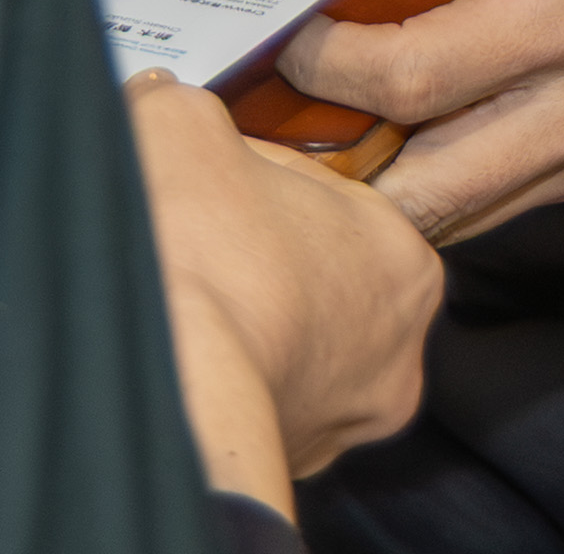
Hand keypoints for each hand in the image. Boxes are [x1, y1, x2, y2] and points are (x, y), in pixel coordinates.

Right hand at [128, 73, 442, 505]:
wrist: (166, 384)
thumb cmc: (198, 251)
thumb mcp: (183, 122)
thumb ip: (184, 101)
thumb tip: (159, 98)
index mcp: (403, 254)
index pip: (322, 191)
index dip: (253, 173)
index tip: (209, 174)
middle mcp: (398, 348)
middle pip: (311, 273)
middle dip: (253, 252)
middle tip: (191, 233)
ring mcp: (347, 420)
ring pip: (288, 343)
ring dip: (242, 321)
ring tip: (177, 295)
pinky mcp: (291, 465)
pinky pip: (257, 400)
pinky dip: (224, 376)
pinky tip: (179, 349)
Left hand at [269, 0, 563, 245]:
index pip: (411, 81)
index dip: (325, 62)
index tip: (283, 25)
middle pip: (423, 186)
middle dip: (332, 161)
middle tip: (262, 114)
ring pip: (456, 215)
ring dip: (376, 187)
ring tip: (304, 134)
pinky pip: (492, 207)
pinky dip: (427, 189)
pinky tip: (381, 141)